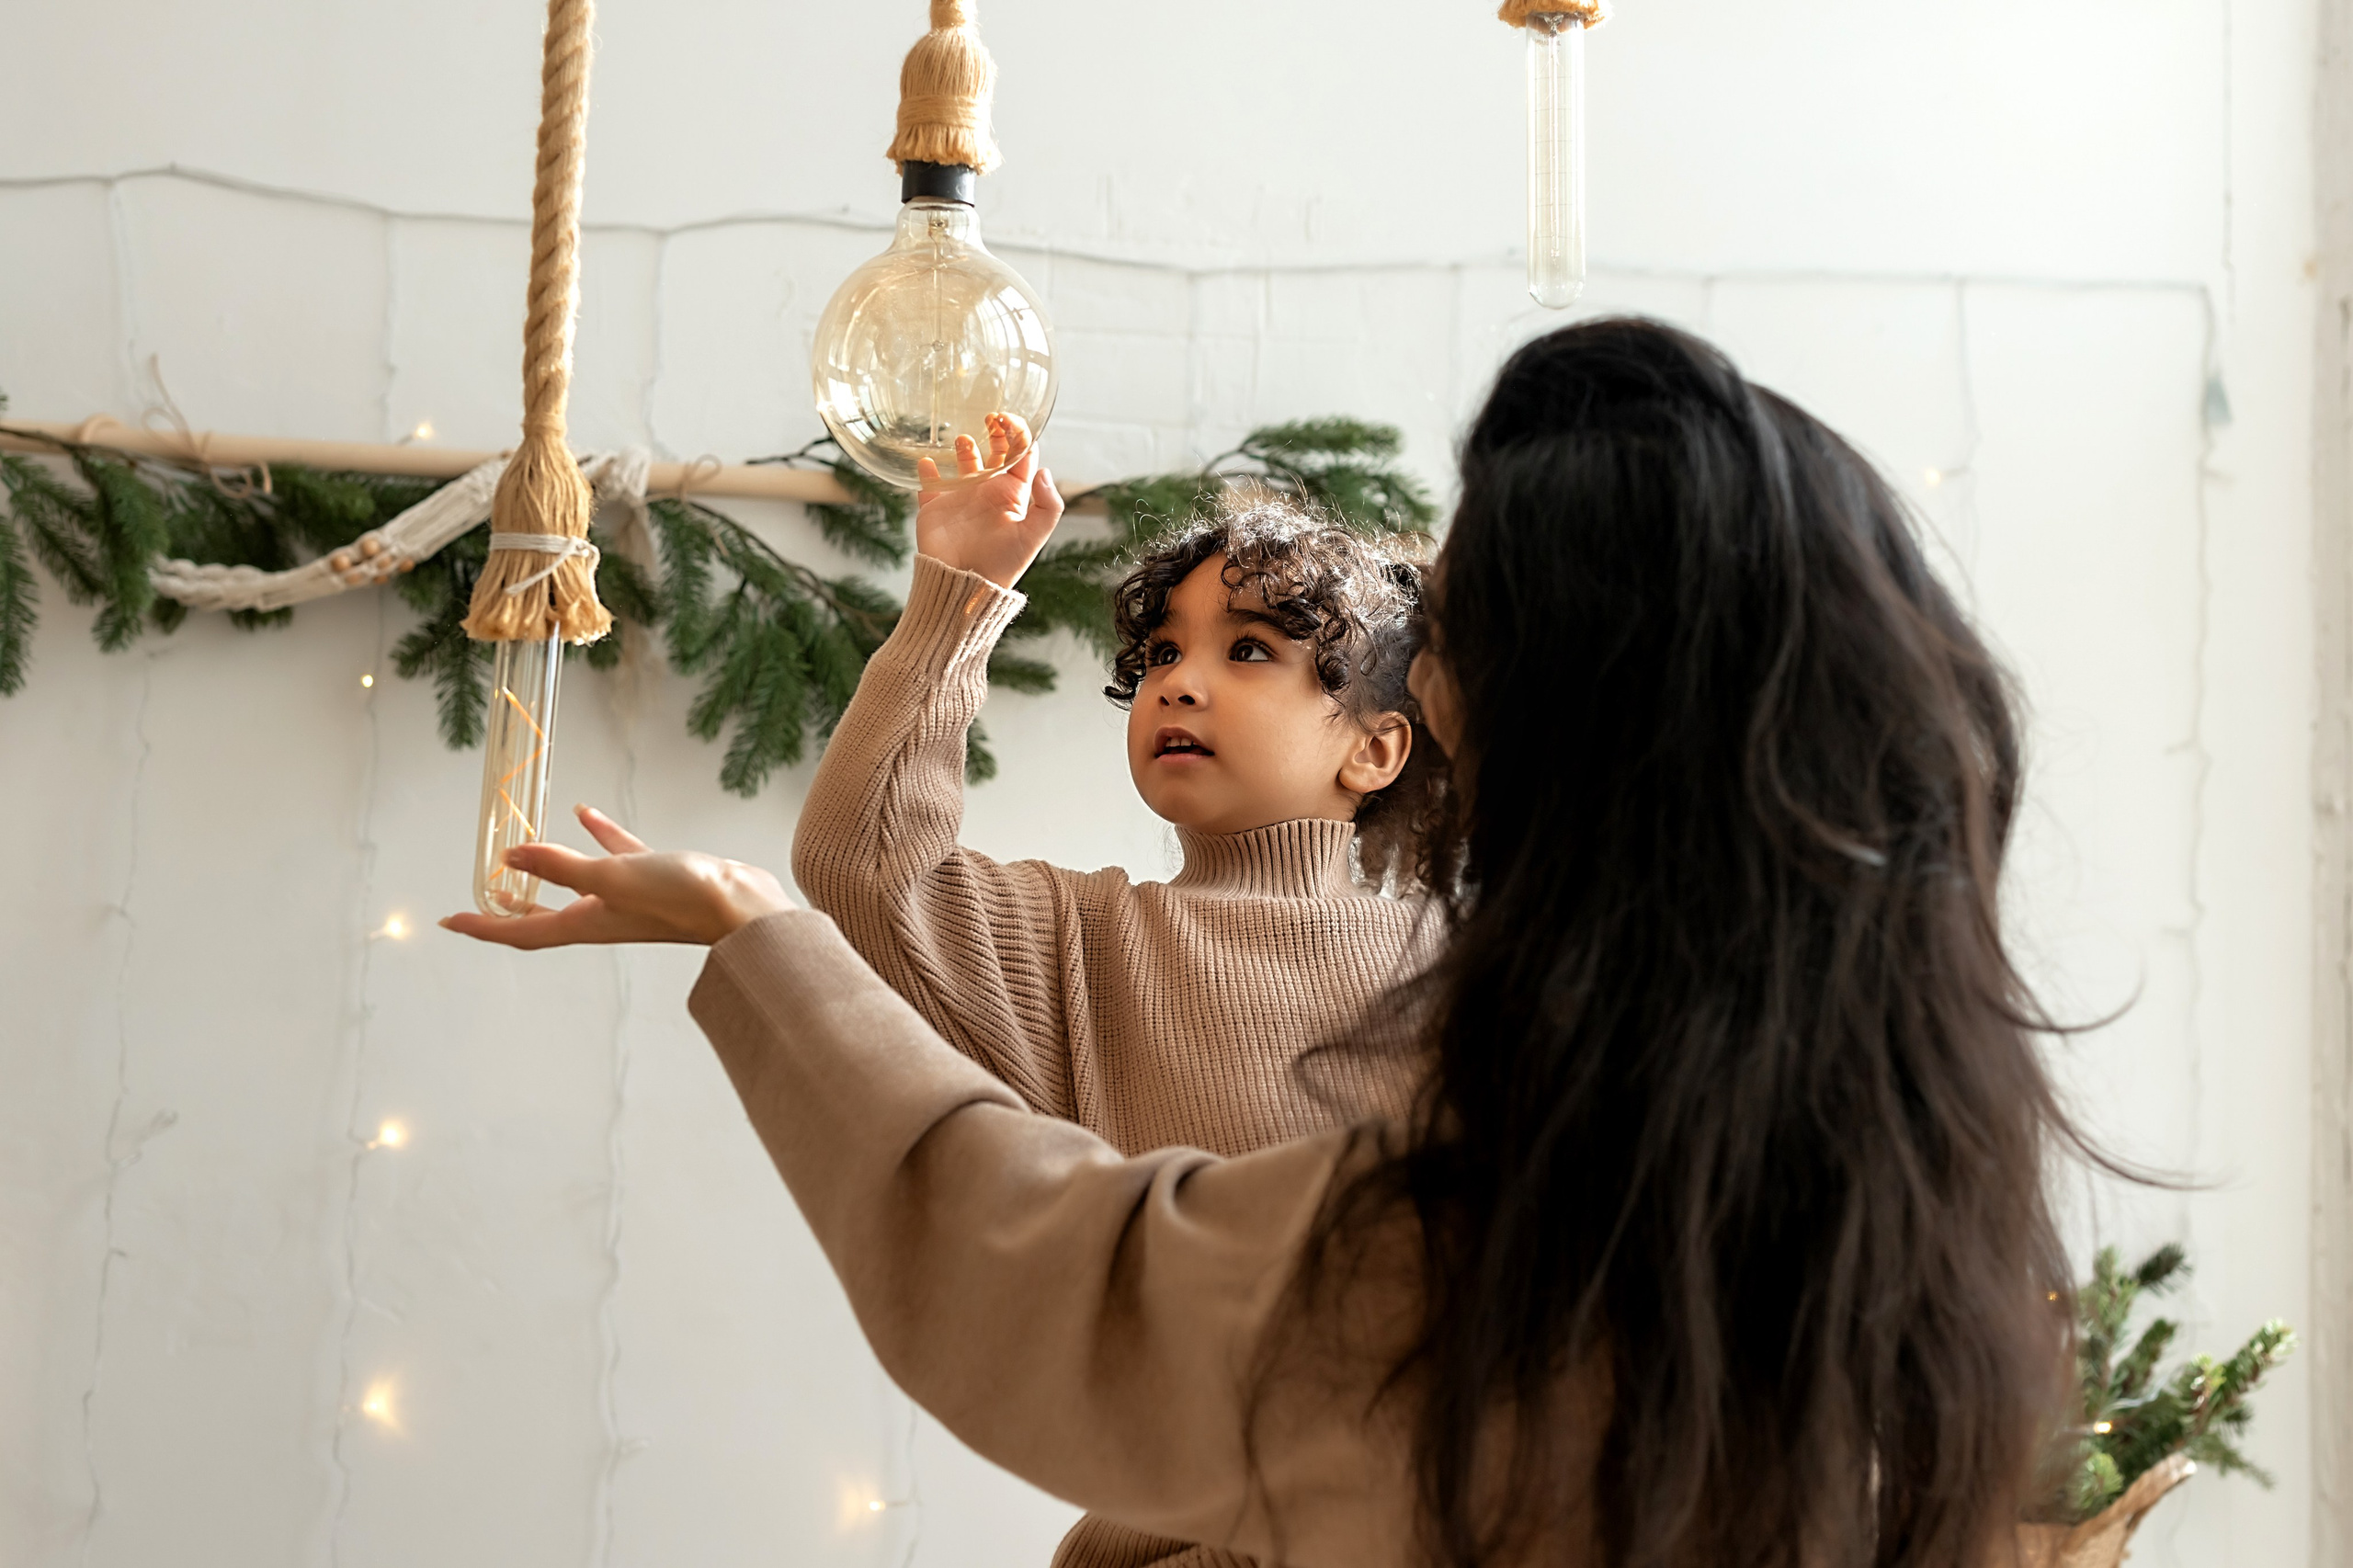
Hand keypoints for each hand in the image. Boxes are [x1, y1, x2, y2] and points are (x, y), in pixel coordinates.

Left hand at [441, 805, 794, 948]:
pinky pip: (616, 855)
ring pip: (577, 883)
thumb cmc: (678, 898)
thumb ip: (560, 866)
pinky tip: (586, 812)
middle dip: (511, 907)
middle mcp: (602, 915)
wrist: (740, 904)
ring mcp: (629, 897)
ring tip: (523, 851)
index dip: (482, 926)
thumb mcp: (610, 877)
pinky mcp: (655, 877)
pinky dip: (598, 836)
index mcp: (586, 923)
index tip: (450, 920)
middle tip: (483, 898)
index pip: (520, 930)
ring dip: (549, 870)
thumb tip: (510, 857)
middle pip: (543, 915)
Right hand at [914, 412, 1063, 588]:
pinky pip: (929, 484)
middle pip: (994, 453)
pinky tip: (927, 462)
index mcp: (1012, 494)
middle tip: (989, 417)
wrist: (965, 586)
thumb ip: (1047, 504)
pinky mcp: (935, 508)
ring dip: (963, 448)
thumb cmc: (1002, 565)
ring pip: (962, 464)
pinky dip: (926, 472)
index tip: (1008, 419)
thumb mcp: (1033, 536)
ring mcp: (961, 498)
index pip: (1020, 456)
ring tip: (963, 442)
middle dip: (994, 433)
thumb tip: (1044, 469)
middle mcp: (988, 492)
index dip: (1017, 434)